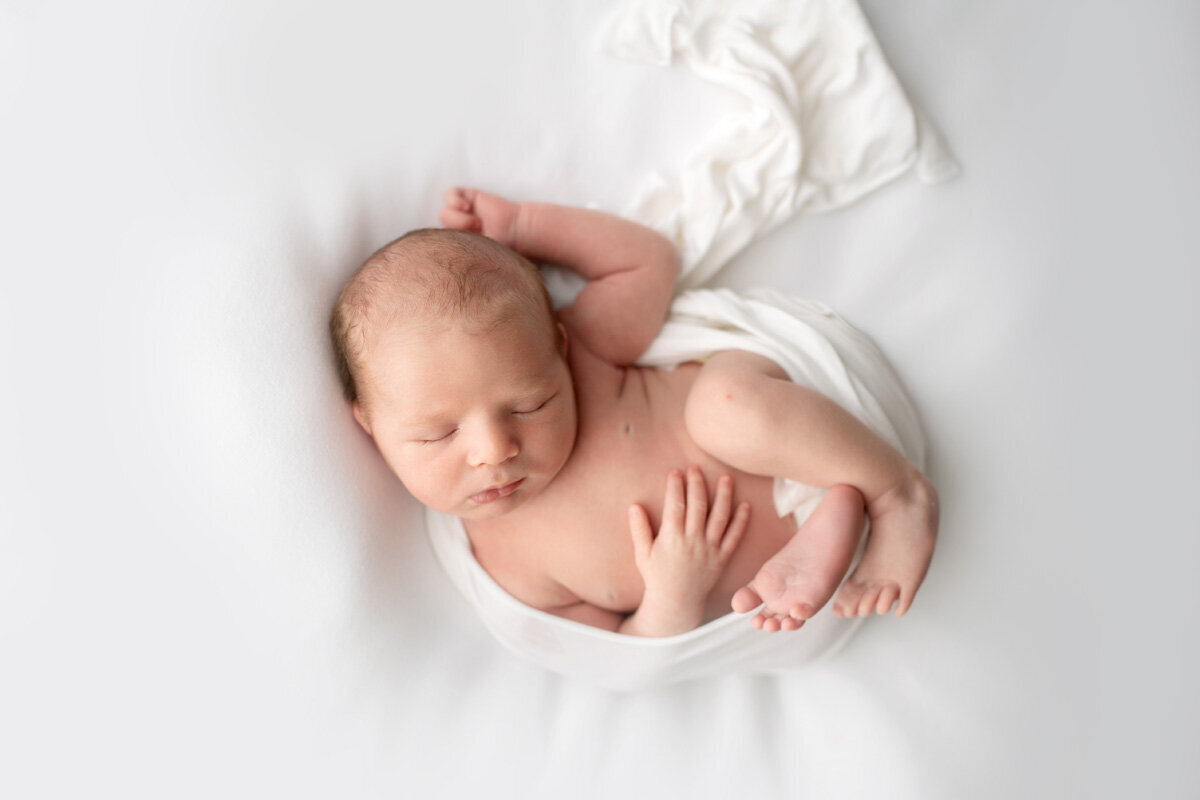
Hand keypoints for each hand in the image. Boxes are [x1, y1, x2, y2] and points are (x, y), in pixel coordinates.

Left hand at [438, 187, 519, 247]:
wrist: (515, 232)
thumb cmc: (499, 246)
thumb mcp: (476, 255)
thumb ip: (458, 254)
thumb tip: (437, 260)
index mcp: (458, 244)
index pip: (438, 244)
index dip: (449, 245)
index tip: (468, 248)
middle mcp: (458, 228)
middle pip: (441, 231)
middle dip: (458, 232)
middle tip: (477, 234)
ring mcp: (462, 212)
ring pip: (444, 213)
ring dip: (459, 220)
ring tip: (477, 223)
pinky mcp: (468, 196)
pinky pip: (449, 194)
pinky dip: (455, 201)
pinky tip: (467, 207)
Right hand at [629, 466, 749, 610]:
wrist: (676, 603)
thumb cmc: (656, 577)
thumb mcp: (642, 555)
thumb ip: (639, 529)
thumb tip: (634, 505)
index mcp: (671, 539)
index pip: (675, 506)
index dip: (676, 487)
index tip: (675, 472)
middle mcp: (693, 542)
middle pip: (698, 506)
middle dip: (697, 484)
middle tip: (696, 468)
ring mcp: (710, 550)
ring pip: (720, 518)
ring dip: (724, 496)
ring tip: (726, 478)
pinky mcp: (722, 558)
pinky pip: (734, 537)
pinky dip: (741, 521)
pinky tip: (746, 505)